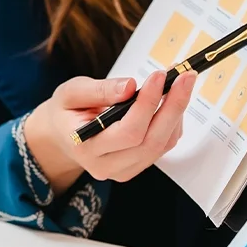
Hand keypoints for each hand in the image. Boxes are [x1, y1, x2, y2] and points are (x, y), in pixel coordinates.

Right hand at [24, 70, 195, 195]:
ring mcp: (122, 170)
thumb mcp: (71, 92)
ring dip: (177, 113)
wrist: (61, 134)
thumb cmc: (66, 111)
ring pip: (162, 144)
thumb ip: (99, 90)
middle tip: (185, 77)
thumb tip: (131, 86)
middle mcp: (105, 166)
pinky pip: (163, 146)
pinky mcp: (136, 166)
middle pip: (150, 141)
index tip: (159, 76)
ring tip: (181, 84)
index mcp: (85, 147)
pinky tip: (171, 101)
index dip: (147, 105)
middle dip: (173, 106)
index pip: (127, 132)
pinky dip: (173, 122)